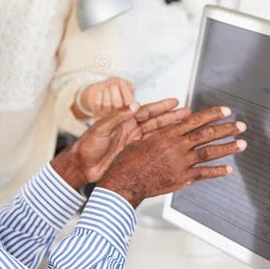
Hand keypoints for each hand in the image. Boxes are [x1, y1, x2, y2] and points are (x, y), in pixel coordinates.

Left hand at [52, 98, 189, 188]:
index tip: (175, 102)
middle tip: (188, 113)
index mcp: (123, 120)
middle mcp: (130, 130)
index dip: (161, 107)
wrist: (81, 166)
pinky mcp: (133, 154)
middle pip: (155, 121)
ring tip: (186, 126)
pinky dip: (164, 145)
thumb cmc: (87, 146)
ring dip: (171, 130)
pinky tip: (174, 144)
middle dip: (172, 117)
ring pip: (156, 134)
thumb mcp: (101, 128)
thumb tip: (134, 104)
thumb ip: (117, 116)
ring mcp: (133, 142)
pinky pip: (152, 147)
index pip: (146, 111)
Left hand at [72, 77, 135, 119]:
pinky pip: (98, 103)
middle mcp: (119, 111)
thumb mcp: (119, 81)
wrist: (98, 89)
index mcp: (128, 104)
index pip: (130, 103)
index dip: (127, 95)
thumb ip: (126, 84)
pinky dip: (99, 95)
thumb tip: (133, 87)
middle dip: (115, 92)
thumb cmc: (111, 86)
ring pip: (107, 104)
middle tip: (114, 86)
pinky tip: (100, 92)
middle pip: (118, 104)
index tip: (123, 85)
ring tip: (106, 88)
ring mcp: (108, 112)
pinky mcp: (98, 111)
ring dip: (107, 92)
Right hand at [99, 106, 246, 207]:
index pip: (196, 120)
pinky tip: (229, 169)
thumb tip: (173, 126)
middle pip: (207, 134)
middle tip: (240, 126)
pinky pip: (204, 174)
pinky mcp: (182, 178)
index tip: (225, 111)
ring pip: (209, 152)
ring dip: (228, 147)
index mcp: (168, 133)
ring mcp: (181, 163)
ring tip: (242, 144)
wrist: (125, 180)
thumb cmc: (129, 160)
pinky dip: (217, 171)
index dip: (213, 114)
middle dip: (226, 129)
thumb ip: (161, 133)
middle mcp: (177, 146)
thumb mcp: (143, 139)